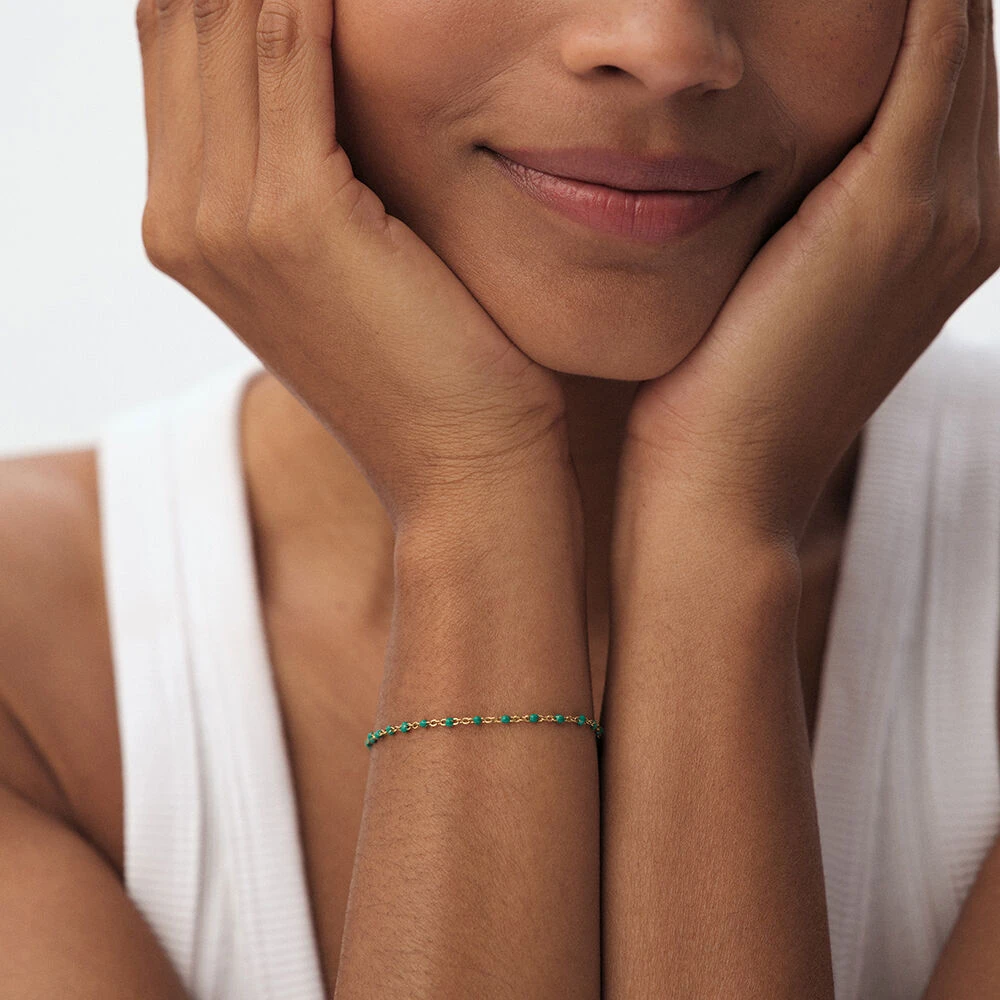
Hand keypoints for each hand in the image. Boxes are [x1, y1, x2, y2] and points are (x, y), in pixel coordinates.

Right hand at [135, 0, 567, 528]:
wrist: (462, 461)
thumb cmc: (429, 361)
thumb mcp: (344, 259)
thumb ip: (306, 168)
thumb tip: (319, 65)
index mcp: (188, 223)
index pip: (176, 43)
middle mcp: (183, 217)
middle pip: (184, 16)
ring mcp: (225, 219)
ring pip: (226, 16)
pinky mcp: (296, 216)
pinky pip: (292, 52)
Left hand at [622, 0, 999, 542]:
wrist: (724, 483)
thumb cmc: (725, 389)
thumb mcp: (777, 281)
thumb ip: (802, 207)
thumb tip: (767, 146)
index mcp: (948, 227)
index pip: (949, 76)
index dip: (921, 7)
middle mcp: (974, 213)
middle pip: (969, 47)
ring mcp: (949, 211)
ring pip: (959, 39)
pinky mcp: (894, 210)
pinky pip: (927, 58)